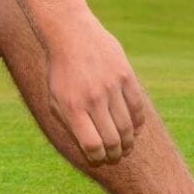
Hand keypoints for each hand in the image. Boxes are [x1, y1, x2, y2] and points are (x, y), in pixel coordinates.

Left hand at [45, 16, 146, 164]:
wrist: (71, 35)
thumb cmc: (61, 72)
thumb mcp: (55, 99)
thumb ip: (70, 124)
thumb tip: (89, 149)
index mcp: (72, 107)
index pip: (91, 145)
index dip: (97, 157)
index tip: (98, 158)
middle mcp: (92, 99)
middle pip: (112, 139)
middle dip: (115, 154)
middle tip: (116, 157)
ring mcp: (110, 87)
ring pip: (127, 126)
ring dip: (129, 142)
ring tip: (126, 146)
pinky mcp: (125, 75)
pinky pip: (137, 107)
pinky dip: (138, 123)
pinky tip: (134, 129)